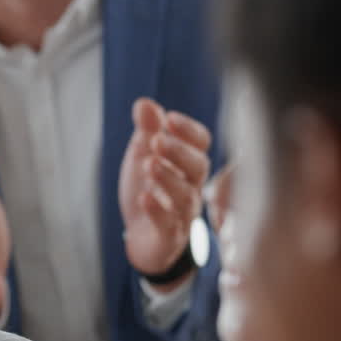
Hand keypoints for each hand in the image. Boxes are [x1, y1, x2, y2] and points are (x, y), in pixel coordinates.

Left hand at [119, 98, 211, 287]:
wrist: (140, 237)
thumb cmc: (149, 191)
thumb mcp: (142, 156)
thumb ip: (146, 131)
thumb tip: (144, 103)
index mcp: (187, 165)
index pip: (201, 143)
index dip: (189, 131)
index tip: (170, 119)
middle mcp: (192, 188)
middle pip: (198, 167)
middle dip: (179, 152)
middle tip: (157, 141)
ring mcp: (183, 214)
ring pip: (186, 197)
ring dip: (168, 179)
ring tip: (149, 165)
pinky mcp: (169, 237)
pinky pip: (169, 225)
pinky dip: (158, 210)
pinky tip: (145, 197)